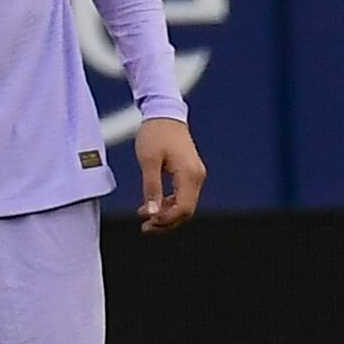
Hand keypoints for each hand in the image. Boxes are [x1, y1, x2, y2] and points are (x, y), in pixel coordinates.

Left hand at [131, 115, 204, 229]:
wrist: (164, 115)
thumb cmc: (154, 135)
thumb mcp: (148, 161)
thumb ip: (150, 187)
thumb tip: (151, 212)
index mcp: (189, 175)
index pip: (183, 209)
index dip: (166, 220)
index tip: (146, 223)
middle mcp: (197, 177)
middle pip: (187, 210)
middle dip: (166, 221)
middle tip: (145, 228)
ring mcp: (196, 175)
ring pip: (185, 204)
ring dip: (167, 214)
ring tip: (146, 218)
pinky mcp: (191, 172)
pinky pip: (183, 195)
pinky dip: (170, 204)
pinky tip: (153, 205)